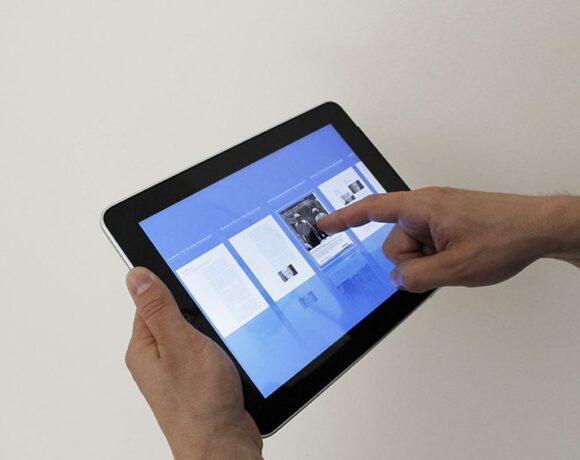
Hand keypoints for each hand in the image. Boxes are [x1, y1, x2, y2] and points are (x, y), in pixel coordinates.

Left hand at [125, 267, 262, 459]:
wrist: (224, 444)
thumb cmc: (200, 403)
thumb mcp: (180, 344)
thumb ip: (159, 308)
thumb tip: (137, 276)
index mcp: (144, 348)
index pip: (152, 301)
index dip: (175, 289)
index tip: (196, 285)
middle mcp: (158, 359)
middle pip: (176, 316)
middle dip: (199, 313)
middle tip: (213, 322)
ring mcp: (179, 371)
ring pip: (197, 334)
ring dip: (213, 332)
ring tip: (223, 344)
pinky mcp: (199, 379)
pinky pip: (209, 351)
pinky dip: (221, 348)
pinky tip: (231, 356)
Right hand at [317, 187, 578, 291]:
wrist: (540, 227)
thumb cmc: (505, 236)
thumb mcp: (456, 268)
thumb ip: (418, 277)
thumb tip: (399, 279)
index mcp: (422, 207)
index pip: (372, 210)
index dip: (344, 219)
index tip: (324, 224)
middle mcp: (427, 207)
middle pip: (395, 242)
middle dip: (413, 260)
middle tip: (443, 263)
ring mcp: (439, 214)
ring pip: (413, 247)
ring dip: (430, 260)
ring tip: (458, 258)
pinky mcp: (449, 223)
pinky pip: (429, 244)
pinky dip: (439, 256)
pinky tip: (461, 257)